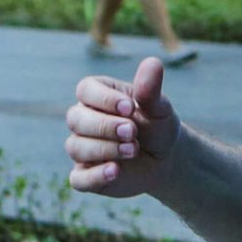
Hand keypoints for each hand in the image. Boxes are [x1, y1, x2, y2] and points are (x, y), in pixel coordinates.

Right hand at [67, 55, 182, 197]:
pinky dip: (95, 175)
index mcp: (97, 96)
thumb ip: (151, 89)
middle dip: (104, 126)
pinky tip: (115, 171)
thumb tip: (153, 63)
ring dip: (105, 148)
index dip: (104, 99)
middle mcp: (84, 121)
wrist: (166, 159)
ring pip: (76, 147)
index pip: (85, 90)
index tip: (130, 107)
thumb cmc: (158, 126)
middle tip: (132, 132)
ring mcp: (83, 149)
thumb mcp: (159, 108)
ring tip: (133, 150)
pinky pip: (79, 178)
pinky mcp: (86, 175)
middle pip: (76, 119)